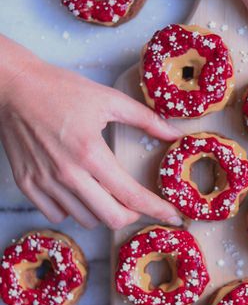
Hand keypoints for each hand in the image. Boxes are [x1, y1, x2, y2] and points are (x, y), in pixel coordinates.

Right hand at [0, 36, 182, 229]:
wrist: (14, 86)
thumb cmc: (61, 89)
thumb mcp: (109, 98)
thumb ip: (146, 119)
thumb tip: (175, 134)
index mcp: (90, 153)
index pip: (132, 195)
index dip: (158, 209)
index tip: (173, 216)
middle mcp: (67, 174)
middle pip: (111, 217)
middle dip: (132, 215)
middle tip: (138, 203)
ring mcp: (44, 182)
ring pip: (85, 219)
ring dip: (103, 211)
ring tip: (107, 192)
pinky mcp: (27, 184)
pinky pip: (57, 215)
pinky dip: (73, 210)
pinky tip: (79, 192)